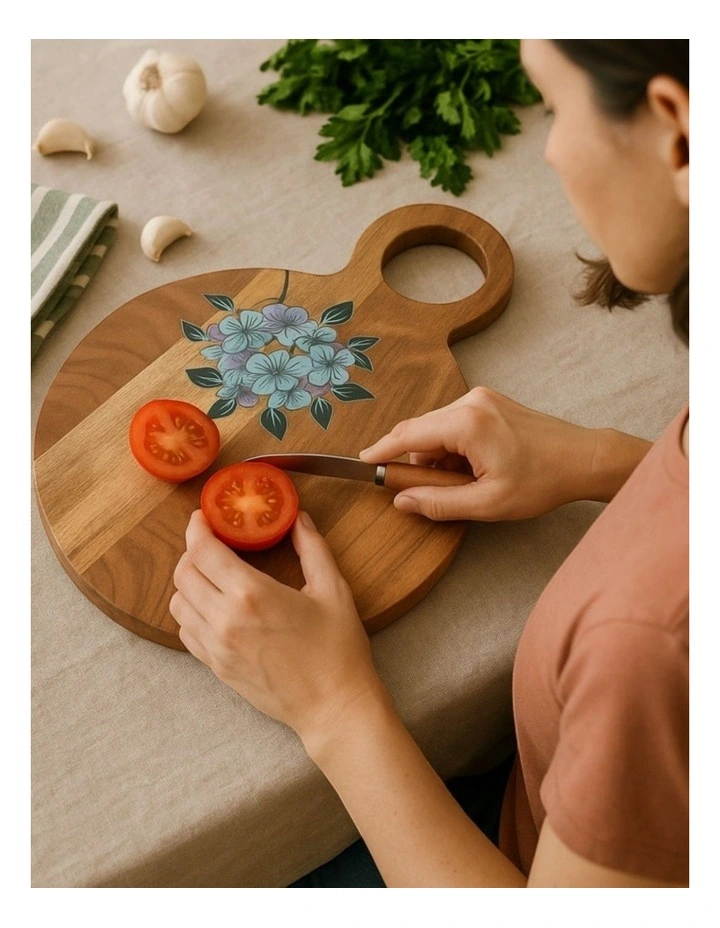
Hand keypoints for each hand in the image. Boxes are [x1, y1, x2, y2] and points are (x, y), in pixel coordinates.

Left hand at [170, 509, 385, 744]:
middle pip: (183, 573)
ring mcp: (216, 647)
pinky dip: (191, 613)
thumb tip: (297, 518)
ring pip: (178, 603)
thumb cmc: (338, 650)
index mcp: (251, 594)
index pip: (202, 550)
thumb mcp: (333, 589)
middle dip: (192, 551)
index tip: (203, 517)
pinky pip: (186, 632)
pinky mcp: (216, 667)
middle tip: (212, 544)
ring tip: (213, 575)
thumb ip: (312, 548)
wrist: (334, 707)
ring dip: (189, 582)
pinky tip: (214, 607)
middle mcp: (224, 619)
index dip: (197, 528)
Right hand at [359, 387, 650, 521]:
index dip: (381, 451)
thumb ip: (438, 502)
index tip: (361, 462)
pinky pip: (454, 424)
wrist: (583, 459)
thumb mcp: (487, 503)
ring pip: (437, 429)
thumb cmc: (542, 481)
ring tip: (463, 484)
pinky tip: (471, 469)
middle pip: (421, 431)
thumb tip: (402, 501)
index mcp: (466, 423)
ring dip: (437, 456)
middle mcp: (470, 402)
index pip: (407, 435)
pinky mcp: (490, 402)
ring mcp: (481, 399)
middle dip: (416, 462)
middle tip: (422, 491)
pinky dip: (452, 447)